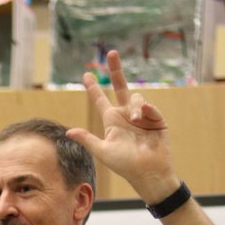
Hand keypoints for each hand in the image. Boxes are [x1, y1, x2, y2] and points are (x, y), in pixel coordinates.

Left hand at [65, 50, 179, 204]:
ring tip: (136, 121)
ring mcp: (142, 116)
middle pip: (120, 86)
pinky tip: (142, 117)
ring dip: (134, 107)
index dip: (93, 88)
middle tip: (111, 52)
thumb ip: (87, 140)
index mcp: (112, 121)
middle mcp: (126, 115)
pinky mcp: (157, 119)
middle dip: (116, 69)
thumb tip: (67, 132)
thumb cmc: (124, 165)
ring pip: (135, 98)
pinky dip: (146, 110)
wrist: (148, 172)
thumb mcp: (103, 151)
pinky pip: (150, 107)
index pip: (100, 100)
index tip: (86, 74)